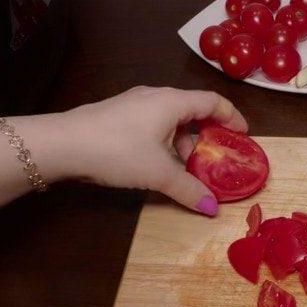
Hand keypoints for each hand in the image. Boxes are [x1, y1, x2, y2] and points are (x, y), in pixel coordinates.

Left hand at [59, 86, 247, 215]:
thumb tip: (212, 208)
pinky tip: (158, 166)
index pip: (213, 102)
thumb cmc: (117, 150)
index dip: (233, 117)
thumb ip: (189, 190)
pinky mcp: (117, 117)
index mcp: (172, 102)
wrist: (62, 145)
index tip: (244, 135)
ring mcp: (133, 105)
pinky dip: (164, 144)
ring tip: (186, 170)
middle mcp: (155, 97)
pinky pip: (152, 126)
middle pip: (192, 112)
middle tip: (216, 159)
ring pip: (170, 121)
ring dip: (183, 144)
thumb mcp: (159, 173)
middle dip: (207, 136)